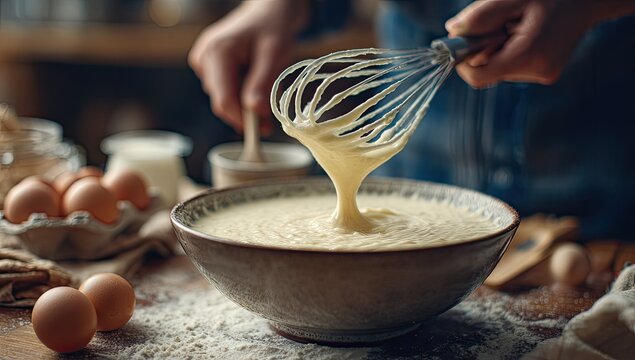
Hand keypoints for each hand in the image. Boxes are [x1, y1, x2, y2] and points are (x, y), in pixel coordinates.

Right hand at [189, 0, 308, 132]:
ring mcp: (203, 61)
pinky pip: (222, 89)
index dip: (242, 119)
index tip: (262, 131)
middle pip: (221, 101)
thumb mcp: (274, 54)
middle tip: (269, 122)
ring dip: (243, 103)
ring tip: (264, 90)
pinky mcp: (207, 65)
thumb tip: (255, 113)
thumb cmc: (273, 27)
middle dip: (245, 114)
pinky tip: (251, 80)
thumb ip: (262, 84)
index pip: (224, 100)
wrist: (268, 11)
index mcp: (217, 52)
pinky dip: (238, 93)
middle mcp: (204, 56)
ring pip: (222, 98)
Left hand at [445, 0, 633, 87]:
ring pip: (500, 70)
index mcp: (528, 55)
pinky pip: (513, 68)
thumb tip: (452, 31)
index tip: (463, 42)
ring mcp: (543, 76)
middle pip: (488, 73)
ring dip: (498, 50)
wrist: (588, 0)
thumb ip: (481, 16)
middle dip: (484, 50)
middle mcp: (538, 72)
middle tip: (500, 25)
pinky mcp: (545, 74)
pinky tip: (525, 35)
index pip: (479, 77)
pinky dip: (510, 52)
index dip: (463, 62)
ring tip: (516, 27)